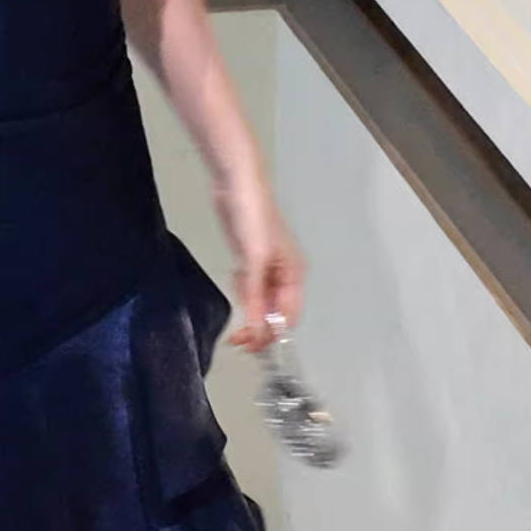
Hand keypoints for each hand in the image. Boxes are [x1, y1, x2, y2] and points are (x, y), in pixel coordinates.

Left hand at [212, 167, 307, 352]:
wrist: (236, 184)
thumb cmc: (253, 217)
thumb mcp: (254, 260)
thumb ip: (255, 296)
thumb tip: (256, 330)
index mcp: (294, 275)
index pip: (288, 317)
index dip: (272, 334)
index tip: (251, 345)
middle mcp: (284, 275)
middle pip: (274, 313)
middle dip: (258, 327)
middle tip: (236, 340)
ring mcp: (266, 268)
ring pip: (260, 301)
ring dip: (248, 309)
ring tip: (235, 303)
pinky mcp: (249, 260)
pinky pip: (248, 287)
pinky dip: (242, 291)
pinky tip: (235, 279)